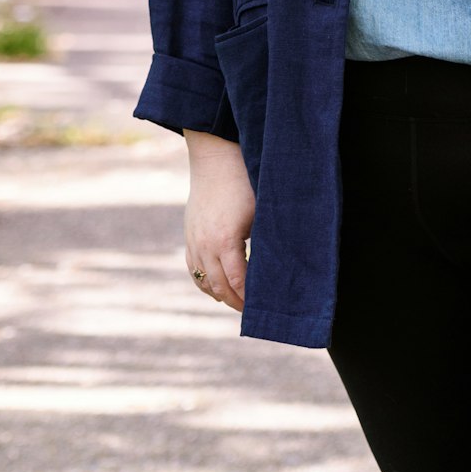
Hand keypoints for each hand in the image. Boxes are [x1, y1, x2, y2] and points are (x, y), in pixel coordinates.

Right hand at [183, 130, 254, 312]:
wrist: (215, 158)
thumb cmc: (244, 181)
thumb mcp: (259, 212)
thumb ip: (265, 240)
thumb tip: (281, 265)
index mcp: (225, 241)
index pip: (237, 281)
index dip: (249, 298)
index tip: (262, 308)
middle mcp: (205, 246)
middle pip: (219, 287)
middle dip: (236, 301)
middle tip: (253, 312)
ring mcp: (193, 242)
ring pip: (204, 281)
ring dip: (220, 294)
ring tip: (237, 303)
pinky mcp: (189, 236)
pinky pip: (193, 270)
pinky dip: (205, 283)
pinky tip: (217, 289)